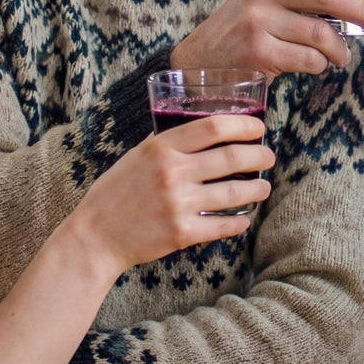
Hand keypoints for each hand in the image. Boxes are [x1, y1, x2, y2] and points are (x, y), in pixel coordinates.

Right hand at [70, 113, 275, 273]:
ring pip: (233, 193)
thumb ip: (166, 143)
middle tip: (269, 157)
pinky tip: (244, 219)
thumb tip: (195, 128)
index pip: (212, 127)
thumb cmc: (114, 193)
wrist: (94, 237)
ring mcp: (178, 204)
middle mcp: (172, 173)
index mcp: (161, 148)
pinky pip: (221, 226)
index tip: (259, 129)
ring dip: (256, 189)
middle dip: (258, 155)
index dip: (243, 126)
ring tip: (264, 187)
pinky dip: (238, 222)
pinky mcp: (182, 234)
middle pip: (231, 157)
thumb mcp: (136, 157)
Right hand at [170, 0, 363, 77]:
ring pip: (321, 33)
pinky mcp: (258, 52)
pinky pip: (309, 59)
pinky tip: (318, 64)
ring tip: (343, 55)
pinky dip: (322, 64)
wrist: (203, 61)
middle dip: (363, 10)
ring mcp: (257, 21)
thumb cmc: (249, 25)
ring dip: (341, 48)